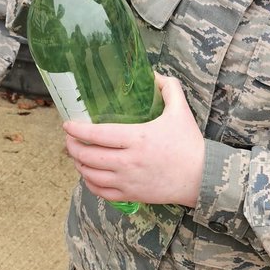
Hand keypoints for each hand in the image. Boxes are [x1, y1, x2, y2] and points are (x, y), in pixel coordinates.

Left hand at [63, 75, 204, 207]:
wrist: (202, 178)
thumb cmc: (189, 145)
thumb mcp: (181, 111)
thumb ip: (169, 88)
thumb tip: (154, 74)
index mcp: (137, 138)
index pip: (97, 133)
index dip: (77, 129)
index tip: (68, 124)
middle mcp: (128, 161)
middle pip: (88, 155)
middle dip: (72, 146)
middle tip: (69, 138)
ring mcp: (128, 180)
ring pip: (90, 175)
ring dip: (78, 164)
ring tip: (76, 155)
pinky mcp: (131, 195)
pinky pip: (101, 192)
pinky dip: (89, 182)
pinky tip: (88, 174)